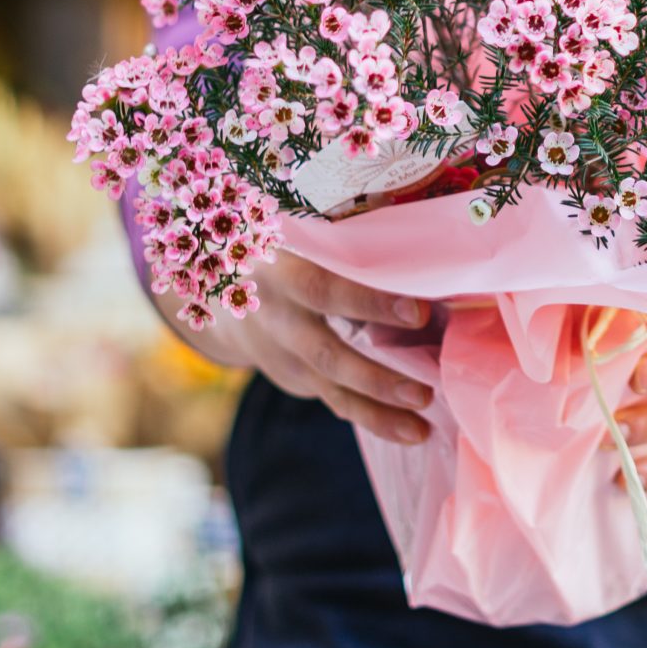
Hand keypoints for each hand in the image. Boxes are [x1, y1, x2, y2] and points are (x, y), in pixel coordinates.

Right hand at [154, 251, 435, 444]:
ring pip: (330, 389)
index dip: (369, 303)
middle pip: (326, 353)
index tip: (420, 314)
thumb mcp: (297, 230)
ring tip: (420, 430)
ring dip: (377, 413)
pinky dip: (371, 416)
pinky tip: (409, 430)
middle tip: (425, 392)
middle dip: (375, 377)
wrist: (220, 290)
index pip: (325, 288)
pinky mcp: (295, 376)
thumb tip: (406, 217)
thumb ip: (341, 233)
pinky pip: (334, 399)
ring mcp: (283, 354)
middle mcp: (279, 317)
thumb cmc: (285, 247)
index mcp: (282, 270)